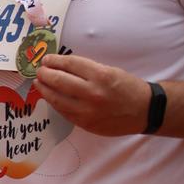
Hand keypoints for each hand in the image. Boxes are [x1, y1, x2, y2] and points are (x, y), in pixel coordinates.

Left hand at [33, 53, 152, 135]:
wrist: (144, 110)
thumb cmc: (127, 87)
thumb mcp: (110, 71)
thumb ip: (87, 70)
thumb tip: (61, 67)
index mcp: (101, 75)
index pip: (70, 64)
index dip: (55, 60)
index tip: (47, 59)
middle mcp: (93, 93)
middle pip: (59, 81)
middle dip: (45, 74)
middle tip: (40, 70)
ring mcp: (88, 111)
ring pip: (57, 99)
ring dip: (45, 89)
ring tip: (39, 83)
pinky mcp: (85, 124)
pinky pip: (63, 112)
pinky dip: (55, 103)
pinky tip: (50, 97)